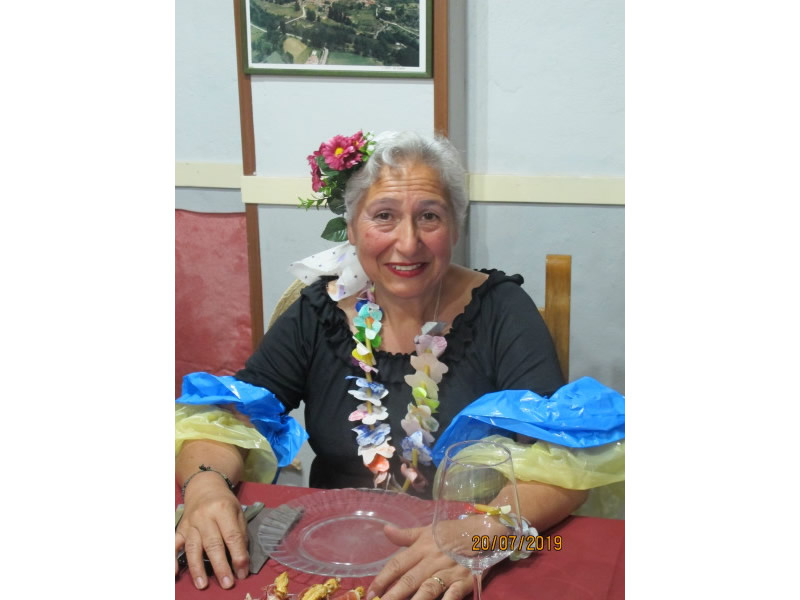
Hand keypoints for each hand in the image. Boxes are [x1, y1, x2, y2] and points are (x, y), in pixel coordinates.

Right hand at [175, 472, 248, 589]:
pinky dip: (172, 558)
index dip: (238, 556)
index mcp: (223, 509)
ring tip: (202, 584)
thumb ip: (240, 534)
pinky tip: (174, 572)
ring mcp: (190, 523)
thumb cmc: (224, 503)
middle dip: (220, 566)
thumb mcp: (238, 512)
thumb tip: (241, 561)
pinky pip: (174, 544)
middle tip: (227, 584)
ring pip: (193, 547)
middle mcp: (204, 516)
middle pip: (212, 544)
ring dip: (197, 568)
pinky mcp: (180, 528)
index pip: (232, 536)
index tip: (242, 573)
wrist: (204, 487)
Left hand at [367, 524, 479, 599]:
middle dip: (393, 595)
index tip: (370, 592)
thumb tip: (385, 530)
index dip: (383, 579)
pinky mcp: (465, 580)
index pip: (397, 564)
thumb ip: (405, 535)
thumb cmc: (451, 532)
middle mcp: (432, 560)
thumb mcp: (427, 530)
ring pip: (428, 588)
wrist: (482, 530)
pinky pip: (453, 594)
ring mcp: (449, 571)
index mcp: (421, 548)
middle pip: (409, 580)